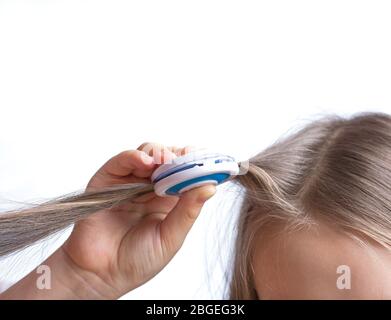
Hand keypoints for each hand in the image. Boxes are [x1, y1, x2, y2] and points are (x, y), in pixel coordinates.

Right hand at [60, 143, 215, 298]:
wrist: (101, 274)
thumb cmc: (137, 260)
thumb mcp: (170, 237)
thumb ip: (188, 211)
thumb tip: (210, 187)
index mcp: (169, 199)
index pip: (186, 172)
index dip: (195, 164)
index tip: (205, 161)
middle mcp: (151, 187)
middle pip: (169, 157)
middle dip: (180, 155)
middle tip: (187, 159)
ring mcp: (130, 181)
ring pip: (149, 152)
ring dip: (160, 153)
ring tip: (166, 162)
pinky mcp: (108, 179)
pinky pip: (123, 160)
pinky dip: (135, 155)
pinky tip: (147, 162)